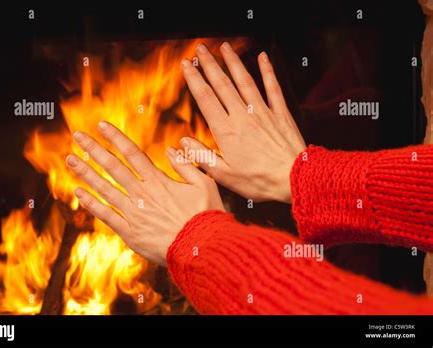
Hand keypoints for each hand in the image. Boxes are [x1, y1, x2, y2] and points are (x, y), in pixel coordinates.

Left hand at [66, 121, 224, 265]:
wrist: (201, 249)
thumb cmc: (206, 216)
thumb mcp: (205, 184)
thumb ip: (187, 165)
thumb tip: (171, 149)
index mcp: (159, 181)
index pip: (132, 153)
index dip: (116, 138)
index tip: (101, 126)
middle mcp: (142, 194)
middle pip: (113, 167)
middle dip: (94, 149)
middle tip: (78, 136)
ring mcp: (133, 213)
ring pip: (104, 189)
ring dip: (86, 173)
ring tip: (71, 160)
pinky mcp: (130, 232)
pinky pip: (106, 215)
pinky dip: (91, 204)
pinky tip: (78, 193)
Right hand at [181, 42, 305, 202]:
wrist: (295, 179)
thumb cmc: (259, 181)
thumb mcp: (224, 175)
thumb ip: (202, 157)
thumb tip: (182, 141)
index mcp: (226, 131)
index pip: (206, 98)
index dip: (194, 79)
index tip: (185, 65)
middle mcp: (243, 116)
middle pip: (222, 84)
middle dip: (209, 64)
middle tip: (200, 48)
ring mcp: (263, 112)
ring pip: (245, 81)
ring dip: (233, 62)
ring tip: (224, 46)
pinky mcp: (280, 113)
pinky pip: (273, 87)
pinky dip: (268, 71)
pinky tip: (263, 57)